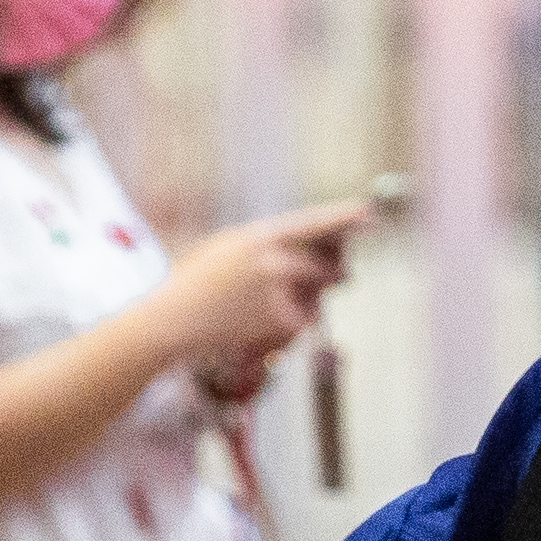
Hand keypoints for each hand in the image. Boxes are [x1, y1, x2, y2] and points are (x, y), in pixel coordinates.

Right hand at [157, 204, 369, 379]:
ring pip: (316, 295)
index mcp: (259, 235)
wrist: (171, 321)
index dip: (344, 218)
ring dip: (307, 302)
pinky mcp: (280, 318)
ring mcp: (278, 289)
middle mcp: (273, 258)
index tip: (368, 214)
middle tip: (344, 276)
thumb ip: (267, 246)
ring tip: (266, 309)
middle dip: (335, 273)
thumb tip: (313, 252)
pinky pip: (304, 321)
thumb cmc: (195, 286)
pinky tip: (260, 326)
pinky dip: (292, 326)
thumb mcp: (226, 249)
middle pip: (324, 264)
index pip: (312, 222)